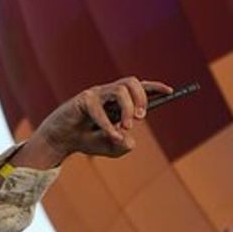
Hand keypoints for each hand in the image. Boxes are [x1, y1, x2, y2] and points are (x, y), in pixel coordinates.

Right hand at [20, 77, 171, 166]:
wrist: (61, 141)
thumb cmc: (87, 140)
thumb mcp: (111, 148)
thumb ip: (124, 146)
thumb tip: (130, 139)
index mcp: (118, 101)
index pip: (139, 87)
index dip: (155, 87)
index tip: (171, 92)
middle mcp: (108, 93)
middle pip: (132, 82)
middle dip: (142, 98)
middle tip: (141, 118)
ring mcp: (96, 94)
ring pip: (120, 90)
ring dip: (128, 109)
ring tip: (126, 127)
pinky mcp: (83, 100)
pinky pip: (99, 109)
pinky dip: (108, 124)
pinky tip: (111, 135)